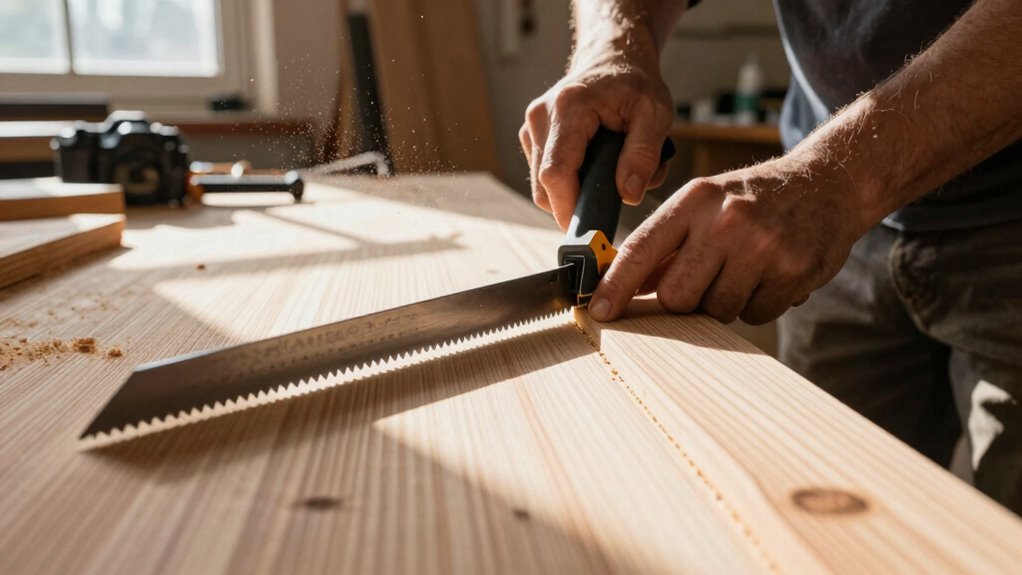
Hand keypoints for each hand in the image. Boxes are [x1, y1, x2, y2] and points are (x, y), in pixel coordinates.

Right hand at [520, 48, 673, 229]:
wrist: (613, 57)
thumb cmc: (635, 83)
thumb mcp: (655, 114)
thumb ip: (644, 155)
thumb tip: (628, 195)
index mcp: (568, 109)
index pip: (555, 174)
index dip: (569, 208)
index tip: (592, 228)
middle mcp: (540, 118)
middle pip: (544, 186)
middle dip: (576, 204)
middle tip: (610, 203)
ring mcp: (532, 127)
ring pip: (542, 185)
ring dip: (573, 192)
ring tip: (606, 174)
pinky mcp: (532, 136)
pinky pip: (544, 174)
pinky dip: (568, 181)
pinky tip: (592, 165)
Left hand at [588, 158, 869, 323]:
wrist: (829, 183)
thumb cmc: (754, 199)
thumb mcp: (705, 203)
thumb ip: (665, 244)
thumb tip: (619, 288)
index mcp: (695, 199)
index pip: (641, 249)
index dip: (615, 286)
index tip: (598, 310)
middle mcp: (726, 220)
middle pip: (677, 296)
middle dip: (685, 299)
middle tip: (706, 279)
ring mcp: (762, 246)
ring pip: (717, 310)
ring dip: (725, 302)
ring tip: (745, 269)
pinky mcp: (793, 271)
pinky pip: (755, 315)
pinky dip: (758, 304)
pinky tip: (770, 275)